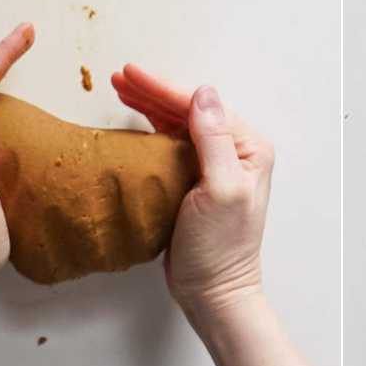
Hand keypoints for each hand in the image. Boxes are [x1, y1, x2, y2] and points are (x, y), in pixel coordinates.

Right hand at [111, 65, 273, 323]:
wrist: (213, 292)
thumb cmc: (220, 247)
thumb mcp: (219, 190)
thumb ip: (213, 140)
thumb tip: (204, 93)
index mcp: (248, 147)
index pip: (201, 107)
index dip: (164, 88)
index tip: (131, 73)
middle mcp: (235, 151)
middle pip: (189, 110)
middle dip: (153, 91)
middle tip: (118, 76)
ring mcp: (215, 165)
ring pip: (178, 124)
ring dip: (150, 105)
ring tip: (119, 88)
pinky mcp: (195, 181)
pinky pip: (172, 144)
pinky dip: (151, 129)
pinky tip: (134, 119)